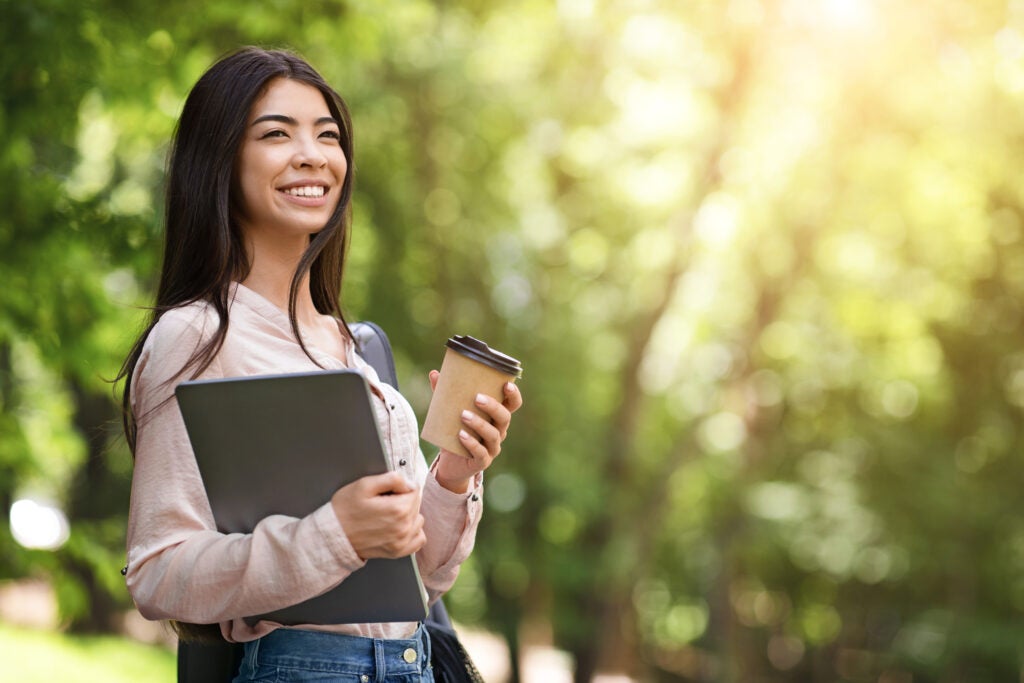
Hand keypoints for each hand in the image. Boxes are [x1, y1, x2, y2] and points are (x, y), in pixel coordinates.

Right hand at [330, 471, 424, 559]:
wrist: (332, 535)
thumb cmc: (345, 510)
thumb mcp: (364, 485)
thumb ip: (392, 479)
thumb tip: (410, 483)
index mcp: (397, 509)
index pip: (414, 489)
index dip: (400, 487)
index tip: (386, 492)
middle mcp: (403, 527)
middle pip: (416, 504)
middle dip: (403, 500)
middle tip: (382, 503)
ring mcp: (401, 541)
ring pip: (418, 519)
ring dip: (408, 515)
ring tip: (388, 515)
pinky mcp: (398, 551)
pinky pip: (419, 539)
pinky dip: (412, 532)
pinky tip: (398, 527)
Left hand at [430, 372, 522, 492]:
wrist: (450, 463)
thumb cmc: (455, 433)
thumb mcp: (450, 413)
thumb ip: (444, 394)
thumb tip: (434, 374)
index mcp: (496, 417)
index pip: (513, 404)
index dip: (514, 395)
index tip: (506, 384)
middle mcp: (498, 431)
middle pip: (505, 418)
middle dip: (493, 407)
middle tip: (477, 397)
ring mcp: (492, 447)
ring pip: (493, 435)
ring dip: (479, 424)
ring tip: (463, 415)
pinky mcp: (482, 461)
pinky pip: (481, 453)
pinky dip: (472, 443)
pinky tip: (461, 435)